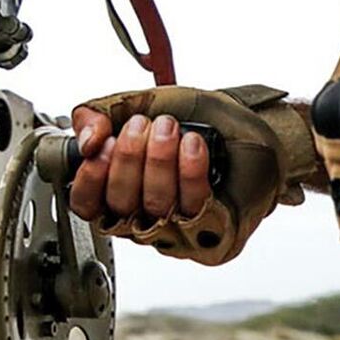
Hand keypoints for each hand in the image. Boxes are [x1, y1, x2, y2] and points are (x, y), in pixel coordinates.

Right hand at [62, 84, 314, 265]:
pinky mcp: (212, 233)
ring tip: (170, 128)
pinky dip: (190, 170)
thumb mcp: (139, 105)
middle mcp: (145, 218)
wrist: (253, 126)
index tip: (100, 147)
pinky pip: (193, 205)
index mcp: (121, 192)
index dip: (89, 178)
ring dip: (159, 160)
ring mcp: (179, 230)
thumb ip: (99, 115)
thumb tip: (86, 140)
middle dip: (129, 158)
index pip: (87, 204)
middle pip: (120, 203)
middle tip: (143, 125)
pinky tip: (193, 144)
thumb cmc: (197, 119)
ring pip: (155, 205)